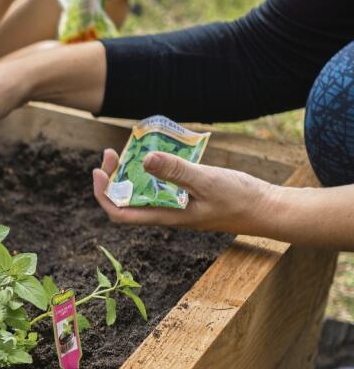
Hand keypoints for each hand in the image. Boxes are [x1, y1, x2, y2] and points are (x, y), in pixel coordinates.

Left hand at [92, 149, 277, 233]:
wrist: (270, 210)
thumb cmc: (241, 199)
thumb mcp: (207, 181)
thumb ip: (177, 172)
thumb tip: (145, 160)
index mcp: (167, 217)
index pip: (121, 214)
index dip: (104, 195)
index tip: (99, 171)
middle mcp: (168, 214)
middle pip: (127, 202)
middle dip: (113, 179)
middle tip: (112, 153)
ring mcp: (178, 207)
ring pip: (143, 194)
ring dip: (131, 175)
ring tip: (129, 151)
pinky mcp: (189, 199)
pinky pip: (162, 187)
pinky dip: (153, 173)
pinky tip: (158, 156)